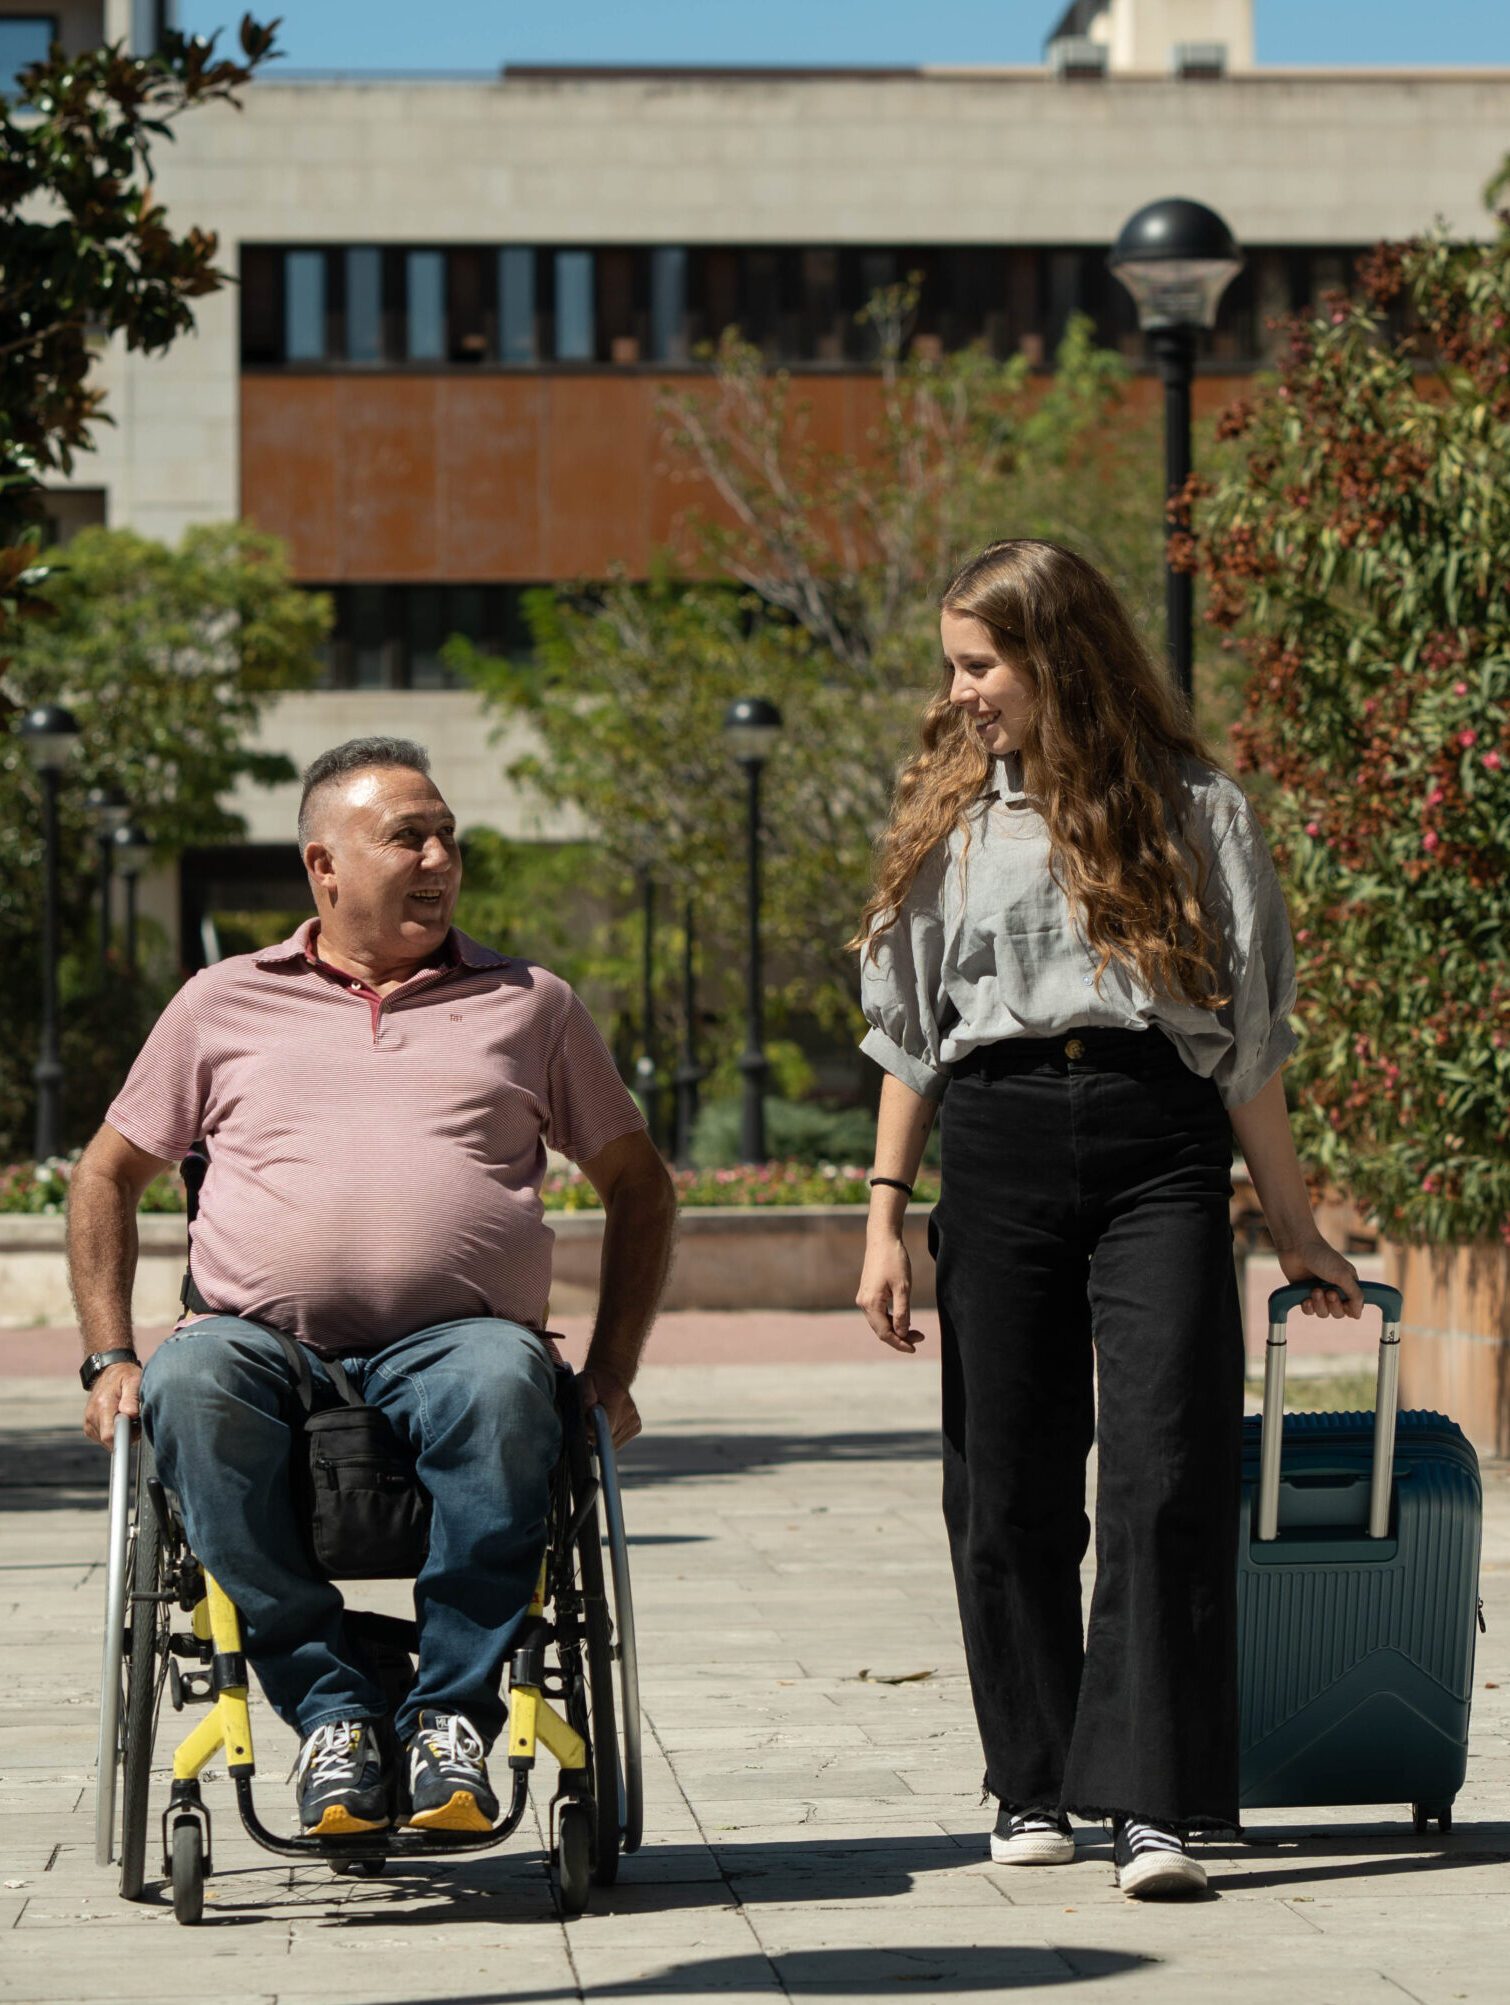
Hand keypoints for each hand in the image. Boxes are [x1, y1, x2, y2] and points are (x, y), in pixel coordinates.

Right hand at [83, 1361, 141, 1448]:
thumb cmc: (125, 1375)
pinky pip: (102, 1438)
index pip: (109, 1436)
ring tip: (128, 1418)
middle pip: (109, 1441)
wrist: (109, 1372)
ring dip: (119, 1435)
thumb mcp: (133, 1380)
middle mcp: (92, 1415)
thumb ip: (132, 1397)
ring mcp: (88, 1422)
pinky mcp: (88, 1426)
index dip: (124, 1439)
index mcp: (103, 1405)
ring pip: (106, 1441)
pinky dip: (112, 1432)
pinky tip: (118, 1421)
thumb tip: (131, 1415)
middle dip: (125, 1436)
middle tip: (136, 1421)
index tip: (136, 1432)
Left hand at [579, 1366, 640, 1448]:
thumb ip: (586, 1394)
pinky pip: (619, 1442)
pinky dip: (611, 1438)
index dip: (591, 1431)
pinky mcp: (637, 1426)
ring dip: (603, 1437)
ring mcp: (634, 1419)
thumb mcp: (585, 1381)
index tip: (585, 1425)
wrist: (613, 1378)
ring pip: (613, 1442)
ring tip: (599, 1422)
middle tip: (590, 1422)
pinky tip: (608, 1425)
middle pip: (608, 1437)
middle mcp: (629, 1409)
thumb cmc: (595, 1382)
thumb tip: (590, 1408)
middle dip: (595, 1435)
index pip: (605, 1427)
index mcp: (616, 1397)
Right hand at [856, 1236, 926, 1354]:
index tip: (915, 1348)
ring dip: (896, 1328)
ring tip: (915, 1330)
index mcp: (871, 1303)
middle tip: (920, 1337)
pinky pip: (878, 1313)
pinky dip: (891, 1319)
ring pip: (879, 1322)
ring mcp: (864, 1297)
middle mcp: (863, 1303)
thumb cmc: (894, 1261)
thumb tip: (901, 1333)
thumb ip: (902, 1313)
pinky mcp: (867, 1292)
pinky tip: (903, 1318)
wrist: (882, 1238)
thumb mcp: (903, 1288)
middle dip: (900, 1337)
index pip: (885, 1333)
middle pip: (881, 1330)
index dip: (900, 1343)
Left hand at [1275, 1235, 1364, 1318]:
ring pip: (1323, 1313)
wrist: (1297, 1246)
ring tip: (1315, 1290)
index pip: (1353, 1307)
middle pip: (1338, 1313)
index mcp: (1348, 1284)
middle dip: (1334, 1305)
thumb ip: (1355, 1295)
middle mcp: (1334, 1290)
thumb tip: (1358, 1315)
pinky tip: (1306, 1299)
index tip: (1345, 1302)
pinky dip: (1308, 1307)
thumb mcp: (1344, 1275)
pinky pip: (1309, 1311)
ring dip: (1319, 1304)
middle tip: (1329, 1292)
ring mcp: (1318, 1292)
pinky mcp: (1303, 1293)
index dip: (1349, 1309)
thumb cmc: (1323, 1257)